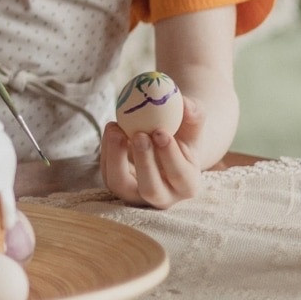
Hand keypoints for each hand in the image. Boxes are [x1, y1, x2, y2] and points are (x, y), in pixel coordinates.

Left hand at [101, 94, 206, 208]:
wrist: (163, 146)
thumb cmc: (182, 136)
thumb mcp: (192, 127)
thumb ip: (194, 115)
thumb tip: (185, 103)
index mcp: (187, 184)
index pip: (179, 175)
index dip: (169, 155)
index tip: (160, 131)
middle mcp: (162, 196)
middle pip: (151, 189)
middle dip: (144, 162)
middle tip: (139, 134)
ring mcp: (136, 194)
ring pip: (120, 185)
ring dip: (115, 157)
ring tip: (116, 129)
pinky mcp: (117, 185)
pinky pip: (107, 172)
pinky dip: (106, 151)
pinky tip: (113, 129)